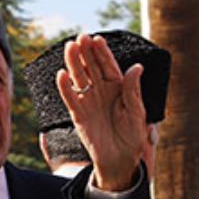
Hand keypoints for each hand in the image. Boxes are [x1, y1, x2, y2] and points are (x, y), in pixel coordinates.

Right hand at [58, 33, 147, 192]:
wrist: (120, 160)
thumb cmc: (132, 136)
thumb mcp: (137, 112)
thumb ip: (133, 90)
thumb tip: (137, 67)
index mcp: (118, 87)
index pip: (108, 66)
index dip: (103, 53)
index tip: (97, 39)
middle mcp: (101, 91)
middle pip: (91, 67)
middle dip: (86, 52)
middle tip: (80, 37)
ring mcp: (89, 101)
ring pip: (79, 78)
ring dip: (74, 63)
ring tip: (69, 47)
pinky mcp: (79, 114)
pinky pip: (71, 98)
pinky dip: (65, 87)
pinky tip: (61, 74)